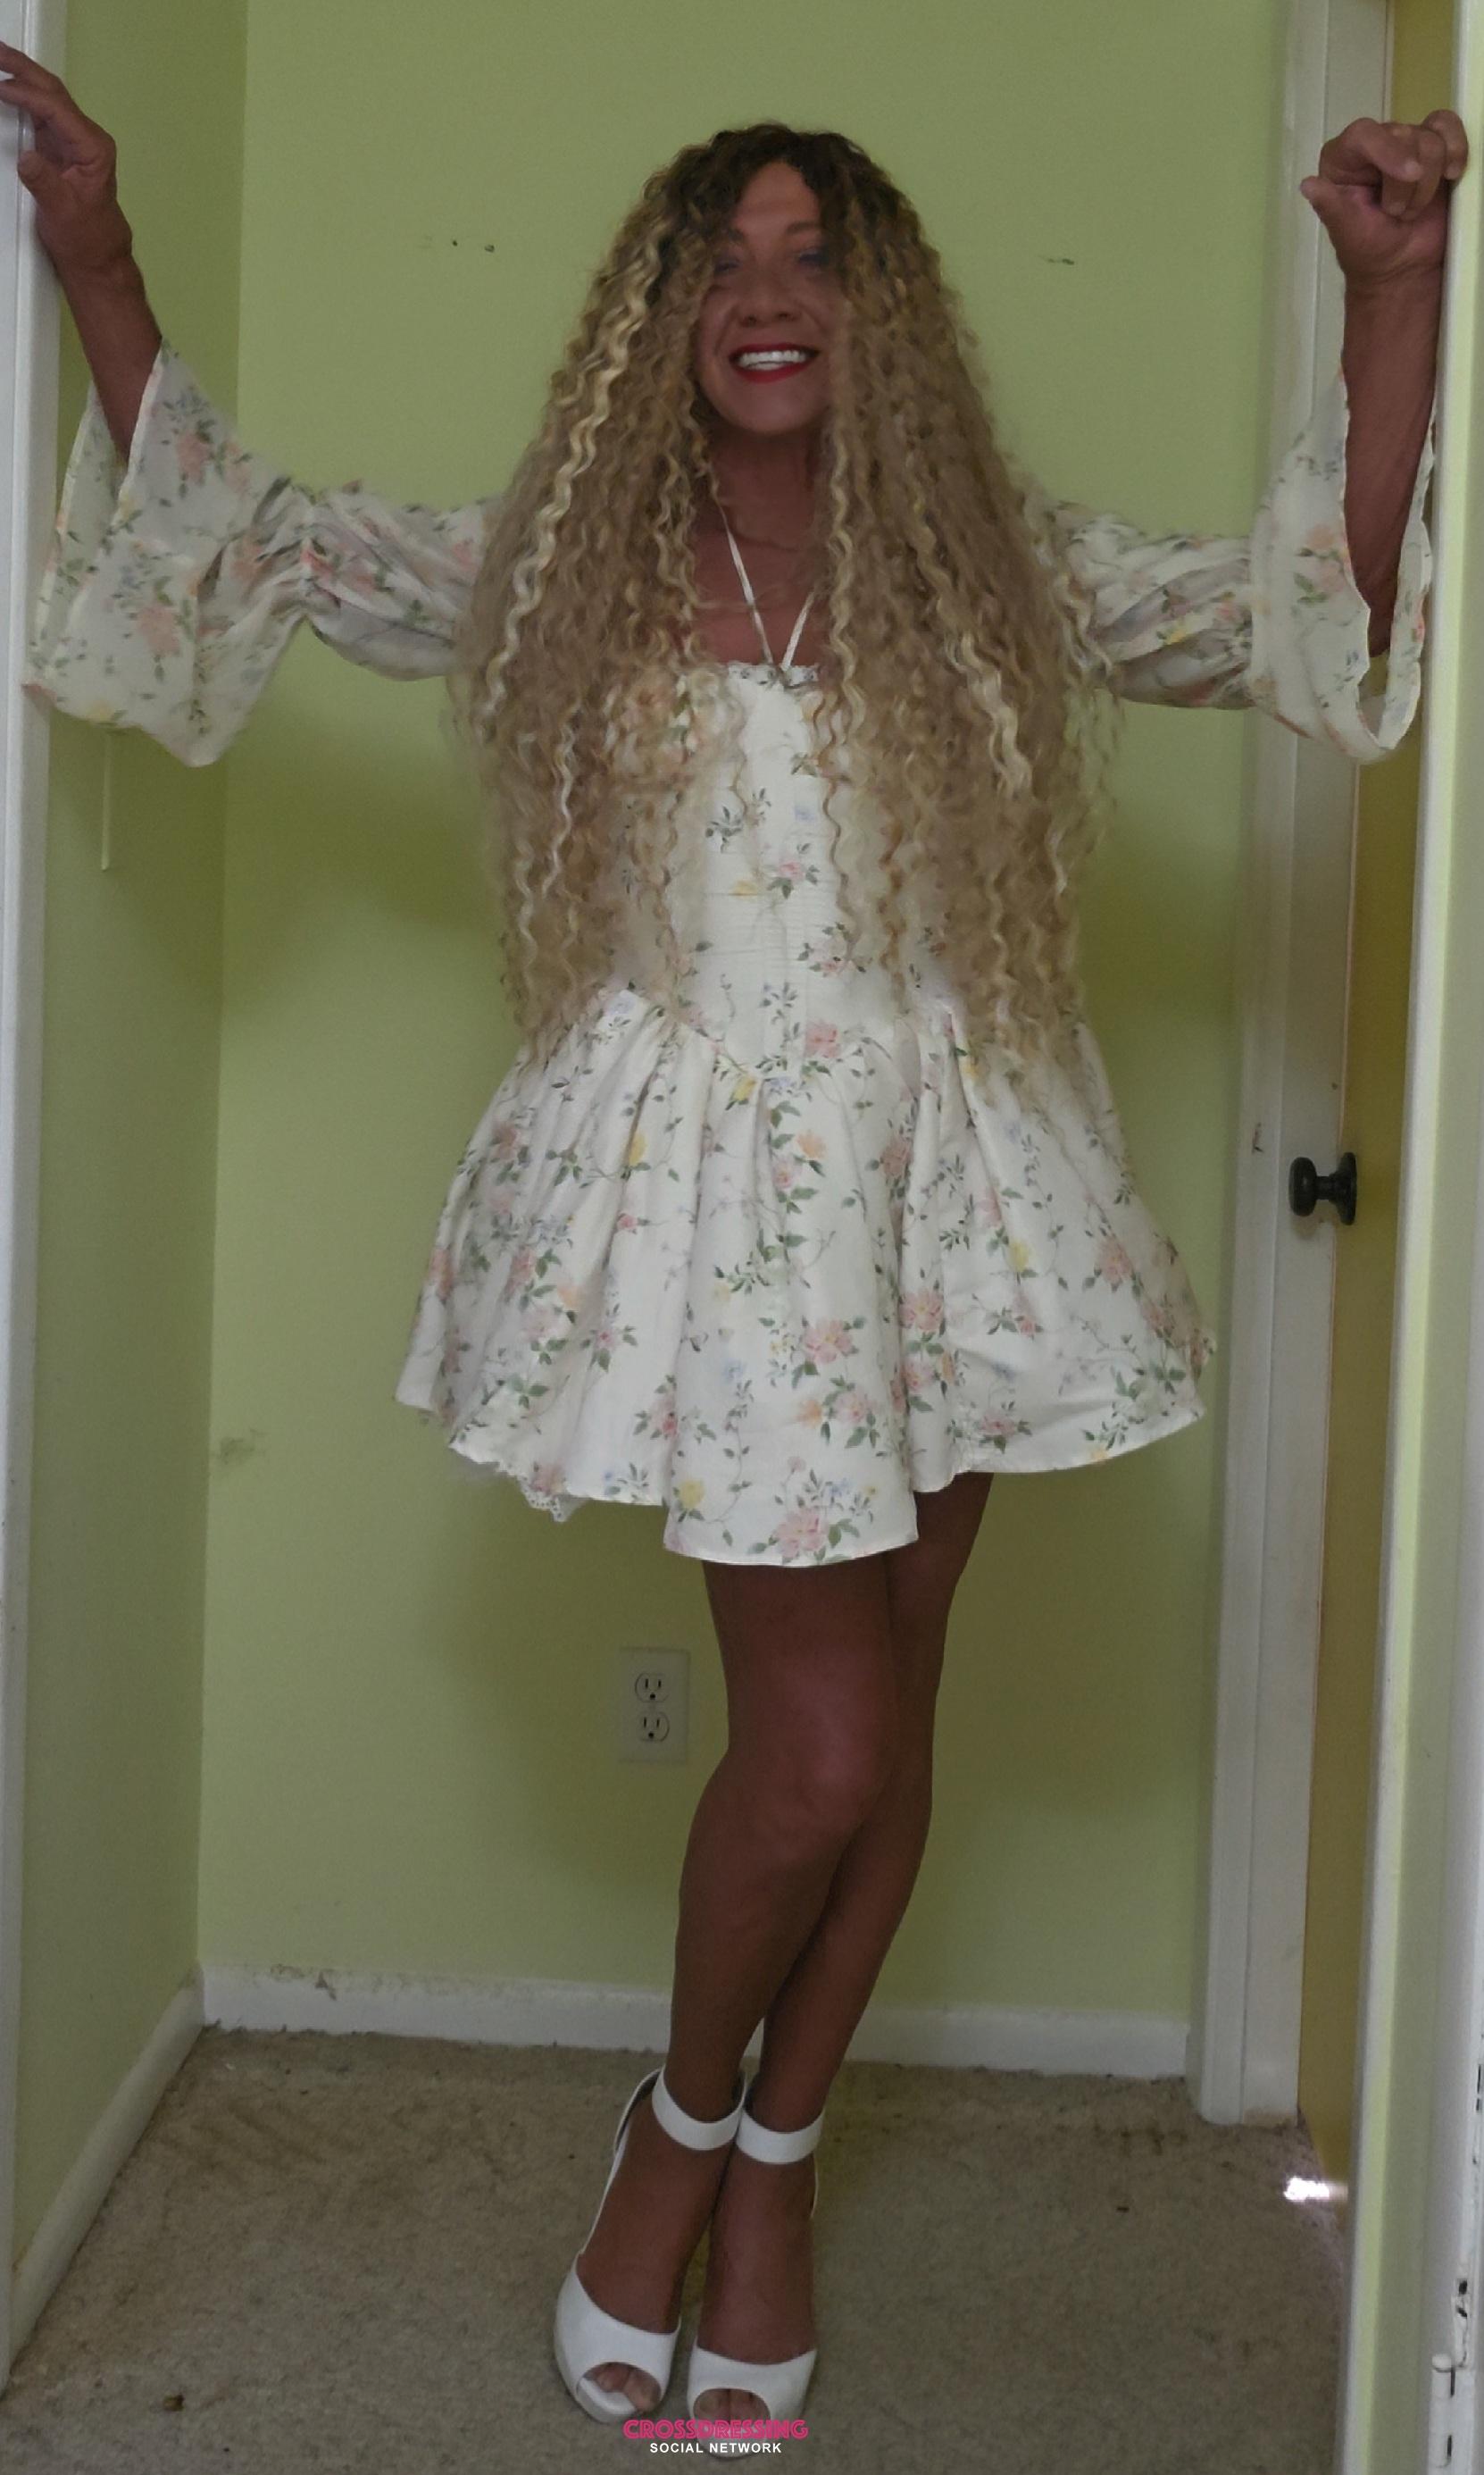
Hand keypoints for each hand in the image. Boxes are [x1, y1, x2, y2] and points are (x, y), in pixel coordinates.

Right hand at [0, 39, 132, 282]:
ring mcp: (72, 139)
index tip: (1, 87)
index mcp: (93, 147)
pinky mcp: (58, 145)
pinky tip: (5, 83)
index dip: (27, 94)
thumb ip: (44, 183)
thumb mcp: (63, 213)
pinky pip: (38, 111)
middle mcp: (86, 137)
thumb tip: (27, 158)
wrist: (97, 256)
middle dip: (23, 68)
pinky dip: (20, 94)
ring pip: (46, 96)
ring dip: (21, 74)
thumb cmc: (87, 238)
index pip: (57, 109)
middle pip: (52, 91)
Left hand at [1301, 110, 1467, 289]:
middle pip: (1405, 135)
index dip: (1389, 150)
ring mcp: (1405, 144)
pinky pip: (1449, 127)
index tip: (1411, 175)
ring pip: (1431, 138)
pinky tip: (1452, 174)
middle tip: (1399, 213)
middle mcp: (1373, 144)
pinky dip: (1457, 148)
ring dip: (1429, 182)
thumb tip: (1308, 185)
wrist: (1404, 267)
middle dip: (1409, 183)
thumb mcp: (1346, 232)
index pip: (1364, 134)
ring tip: (1414, 209)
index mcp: (1343, 159)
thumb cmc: (1370, 250)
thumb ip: (1330, 207)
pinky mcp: (1436, 148)